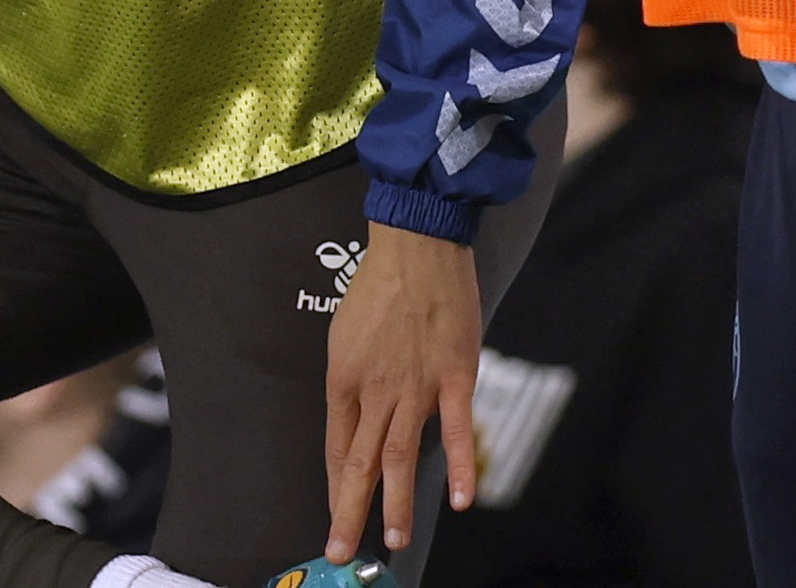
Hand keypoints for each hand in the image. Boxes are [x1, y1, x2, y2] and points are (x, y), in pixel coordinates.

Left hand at [323, 223, 482, 558]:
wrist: (417, 244)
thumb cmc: (379, 285)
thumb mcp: (343, 336)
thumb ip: (350, 383)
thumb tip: (352, 420)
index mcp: (344, 380)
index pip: (336, 448)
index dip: (335, 489)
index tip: (335, 519)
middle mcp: (376, 391)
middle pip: (360, 463)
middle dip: (350, 513)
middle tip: (341, 551)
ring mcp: (417, 387)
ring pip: (401, 456)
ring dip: (397, 504)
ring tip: (394, 540)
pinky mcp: (454, 376)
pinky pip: (457, 430)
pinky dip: (460, 466)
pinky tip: (460, 500)